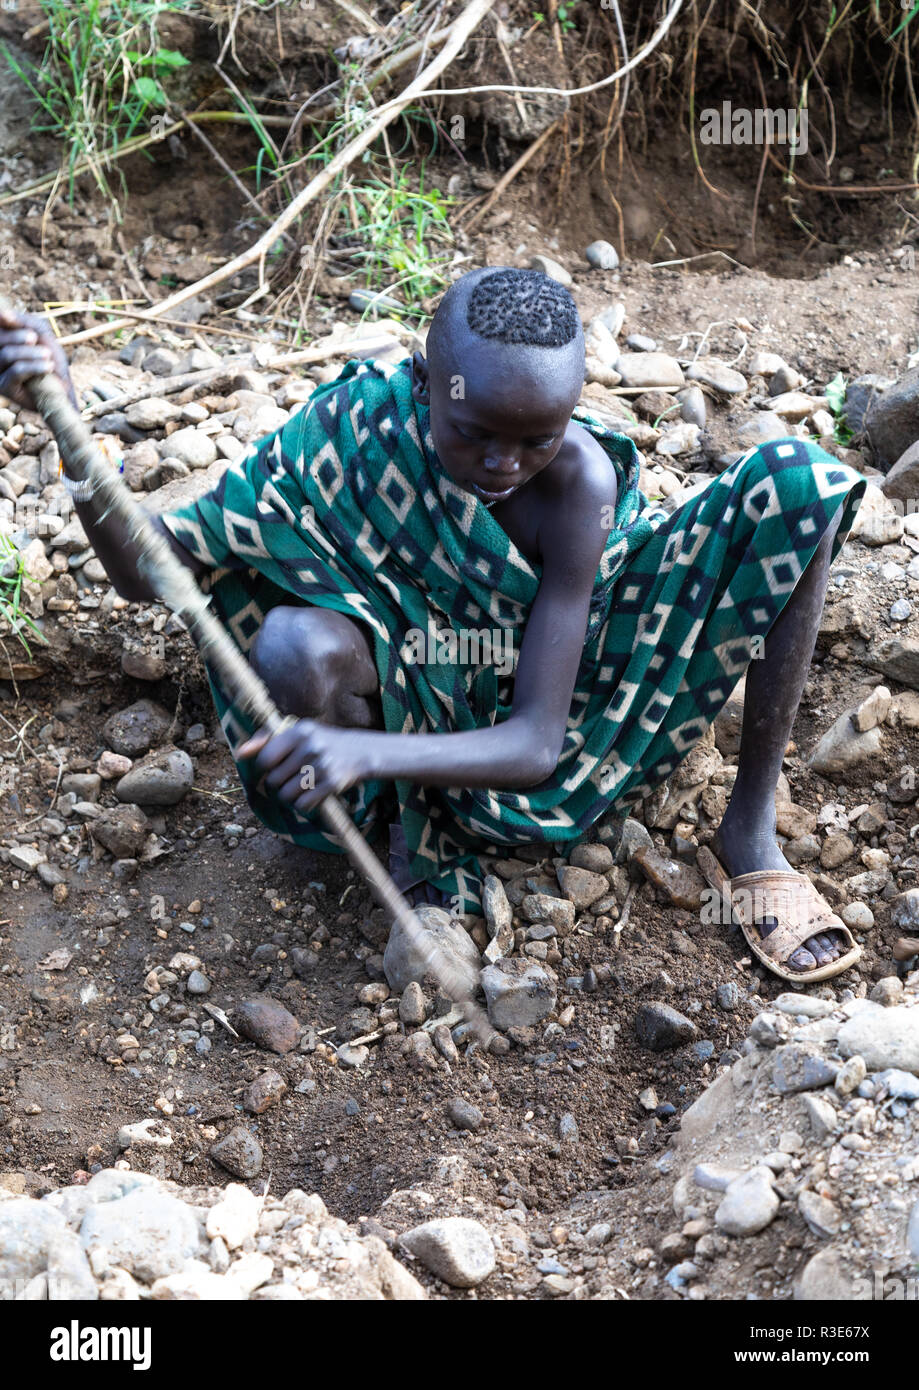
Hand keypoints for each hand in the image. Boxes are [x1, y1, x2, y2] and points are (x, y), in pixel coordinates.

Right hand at [0, 308, 78, 411]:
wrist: (62, 390)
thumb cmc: (50, 360)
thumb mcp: (42, 335)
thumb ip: (26, 322)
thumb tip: (3, 313)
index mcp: (3, 341)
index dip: (1, 318)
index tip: (9, 316)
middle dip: (17, 336)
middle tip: (34, 338)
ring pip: (6, 355)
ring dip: (30, 352)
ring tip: (48, 355)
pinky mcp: (4, 387)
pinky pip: (16, 371)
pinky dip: (34, 366)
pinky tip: (49, 367)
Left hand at [238, 719, 374, 812]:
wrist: (360, 751)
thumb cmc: (320, 741)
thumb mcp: (297, 732)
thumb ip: (266, 739)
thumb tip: (240, 753)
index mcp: (299, 732)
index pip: (265, 759)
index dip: (263, 769)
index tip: (271, 769)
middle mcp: (310, 747)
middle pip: (273, 780)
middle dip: (276, 785)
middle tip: (286, 780)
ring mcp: (322, 766)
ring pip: (286, 795)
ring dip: (287, 797)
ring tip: (296, 789)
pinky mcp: (332, 784)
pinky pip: (303, 804)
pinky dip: (301, 805)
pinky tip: (308, 796)